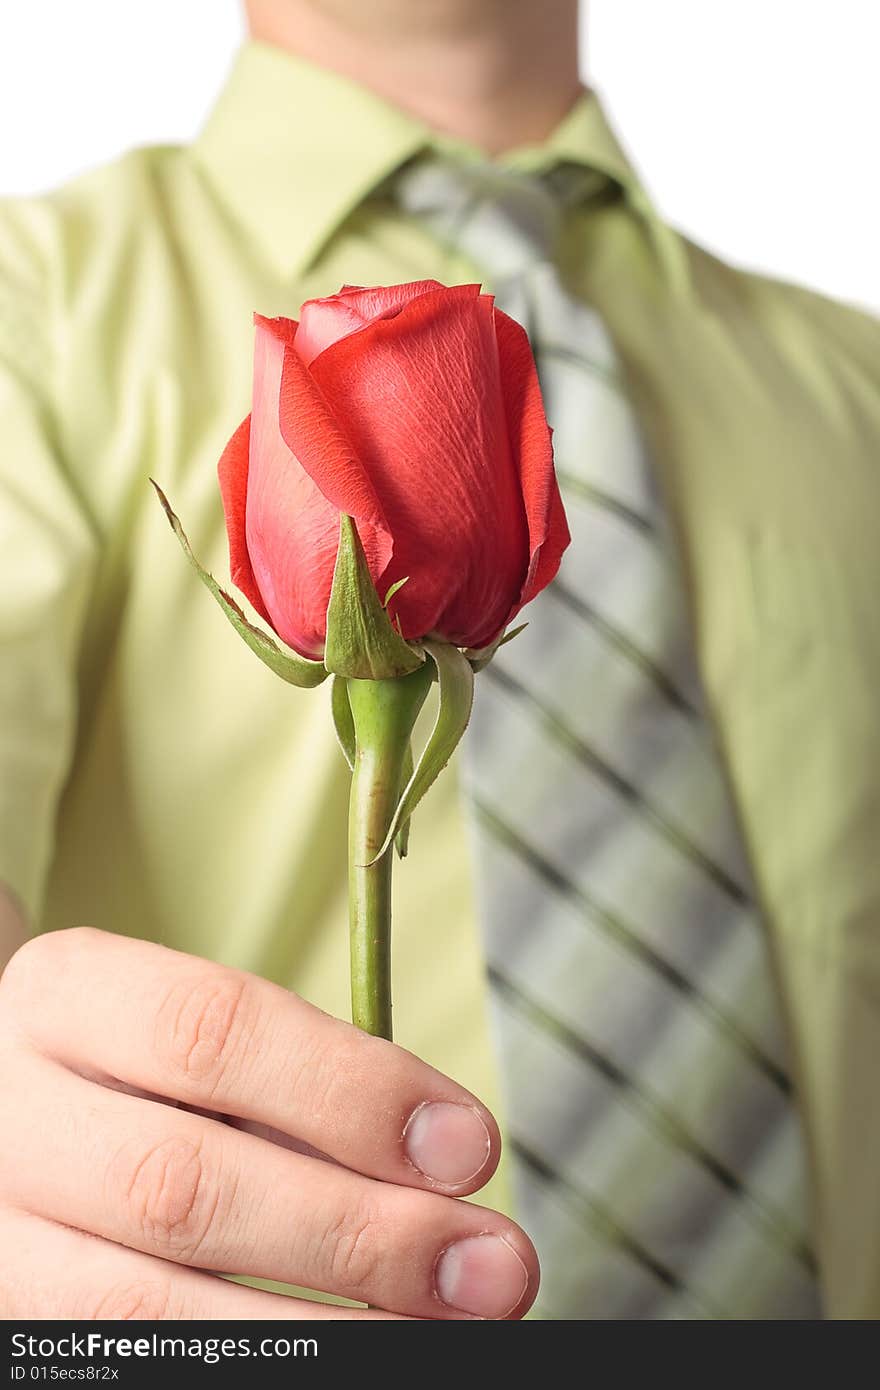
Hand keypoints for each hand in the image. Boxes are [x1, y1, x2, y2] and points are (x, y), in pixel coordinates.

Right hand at [0, 927, 537, 1318]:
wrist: (28, 1118)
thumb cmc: (156, 1070)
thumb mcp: (210, 1039)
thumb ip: (305, 1089)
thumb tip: (444, 1166)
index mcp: (65, 996)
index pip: (210, 1032)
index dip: (349, 1093)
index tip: (469, 1144)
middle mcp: (9, 1117)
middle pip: (183, 1187)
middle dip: (358, 1234)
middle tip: (492, 1264)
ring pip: (147, 1312)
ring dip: (325, 1331)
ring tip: (445, 1326)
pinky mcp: (12, 1333)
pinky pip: (141, 1368)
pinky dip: (263, 1367)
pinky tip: (359, 1351)